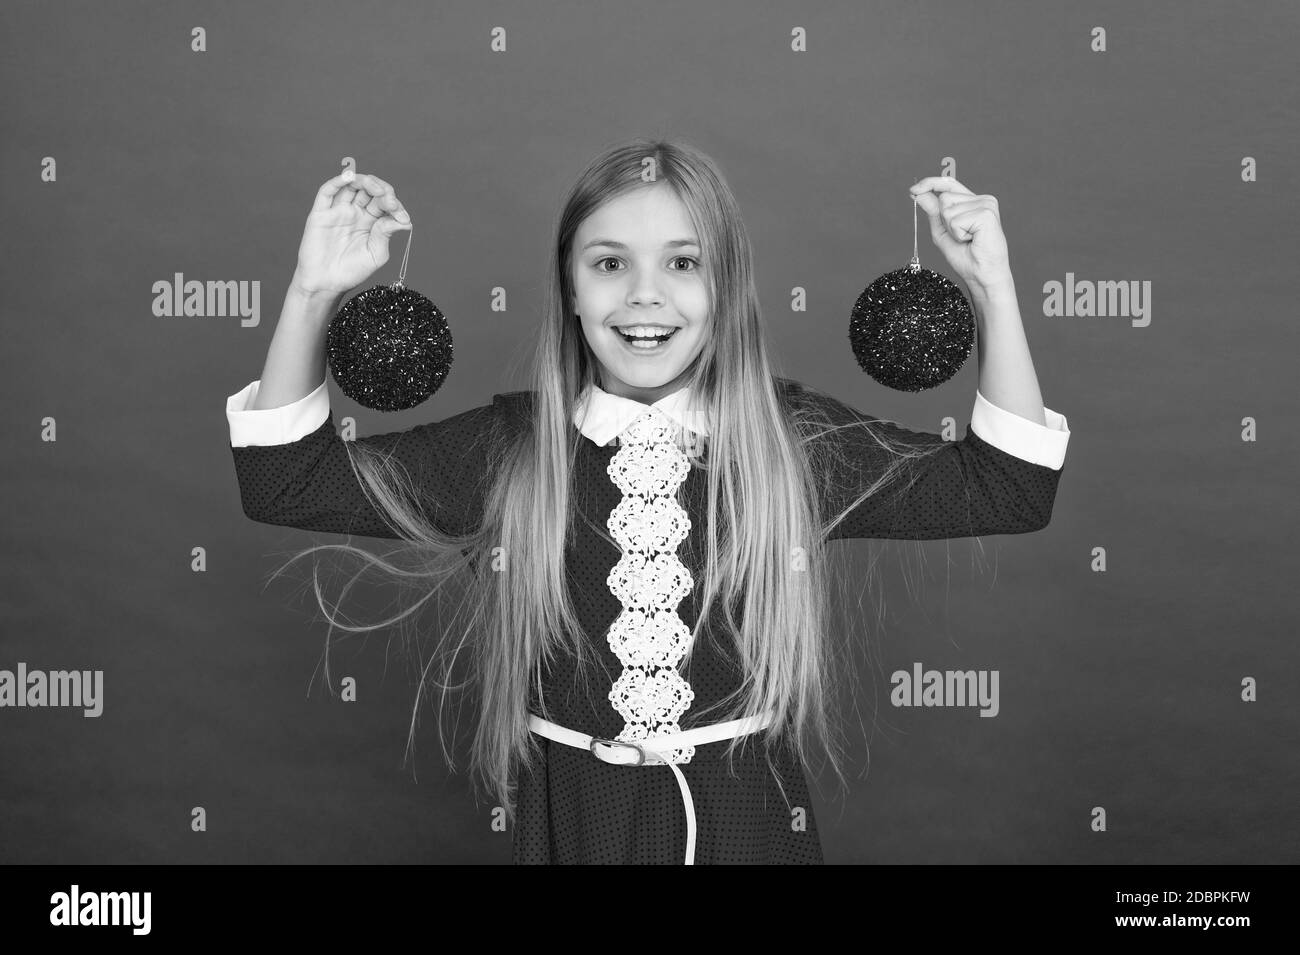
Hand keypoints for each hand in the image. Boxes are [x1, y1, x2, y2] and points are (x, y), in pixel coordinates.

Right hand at [291, 170, 411, 296]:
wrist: (326, 284)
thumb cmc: (352, 271)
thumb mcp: (376, 254)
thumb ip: (386, 234)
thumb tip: (405, 220)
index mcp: (371, 222)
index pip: (385, 203)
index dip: (396, 205)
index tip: (403, 218)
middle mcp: (356, 212)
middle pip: (370, 190)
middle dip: (383, 192)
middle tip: (390, 203)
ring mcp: (338, 211)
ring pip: (352, 185)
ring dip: (366, 181)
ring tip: (377, 190)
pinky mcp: (321, 212)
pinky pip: (328, 191)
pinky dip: (339, 180)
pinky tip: (350, 177)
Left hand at [908, 176, 1011, 291]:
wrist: (981, 275)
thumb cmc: (966, 257)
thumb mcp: (942, 231)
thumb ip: (933, 212)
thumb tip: (918, 192)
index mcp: (973, 202)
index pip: (949, 184)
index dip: (930, 183)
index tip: (913, 190)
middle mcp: (982, 199)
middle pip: (944, 198)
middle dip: (944, 221)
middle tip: (962, 237)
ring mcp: (986, 204)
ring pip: (948, 208)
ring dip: (952, 229)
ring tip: (968, 239)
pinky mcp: (986, 213)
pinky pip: (955, 220)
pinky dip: (958, 234)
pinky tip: (973, 240)